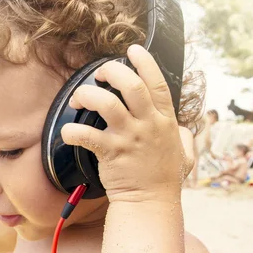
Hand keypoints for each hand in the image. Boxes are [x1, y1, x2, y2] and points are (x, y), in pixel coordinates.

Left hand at [61, 44, 194, 202]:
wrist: (150, 203)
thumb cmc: (164, 179)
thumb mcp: (185, 155)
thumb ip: (183, 137)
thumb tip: (182, 128)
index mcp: (165, 121)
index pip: (157, 83)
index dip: (145, 62)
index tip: (132, 49)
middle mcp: (148, 125)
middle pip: (131, 85)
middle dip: (113, 72)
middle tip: (100, 74)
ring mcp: (129, 138)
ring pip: (106, 104)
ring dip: (88, 95)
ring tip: (78, 99)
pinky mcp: (110, 153)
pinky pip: (86, 135)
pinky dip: (72, 131)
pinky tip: (67, 132)